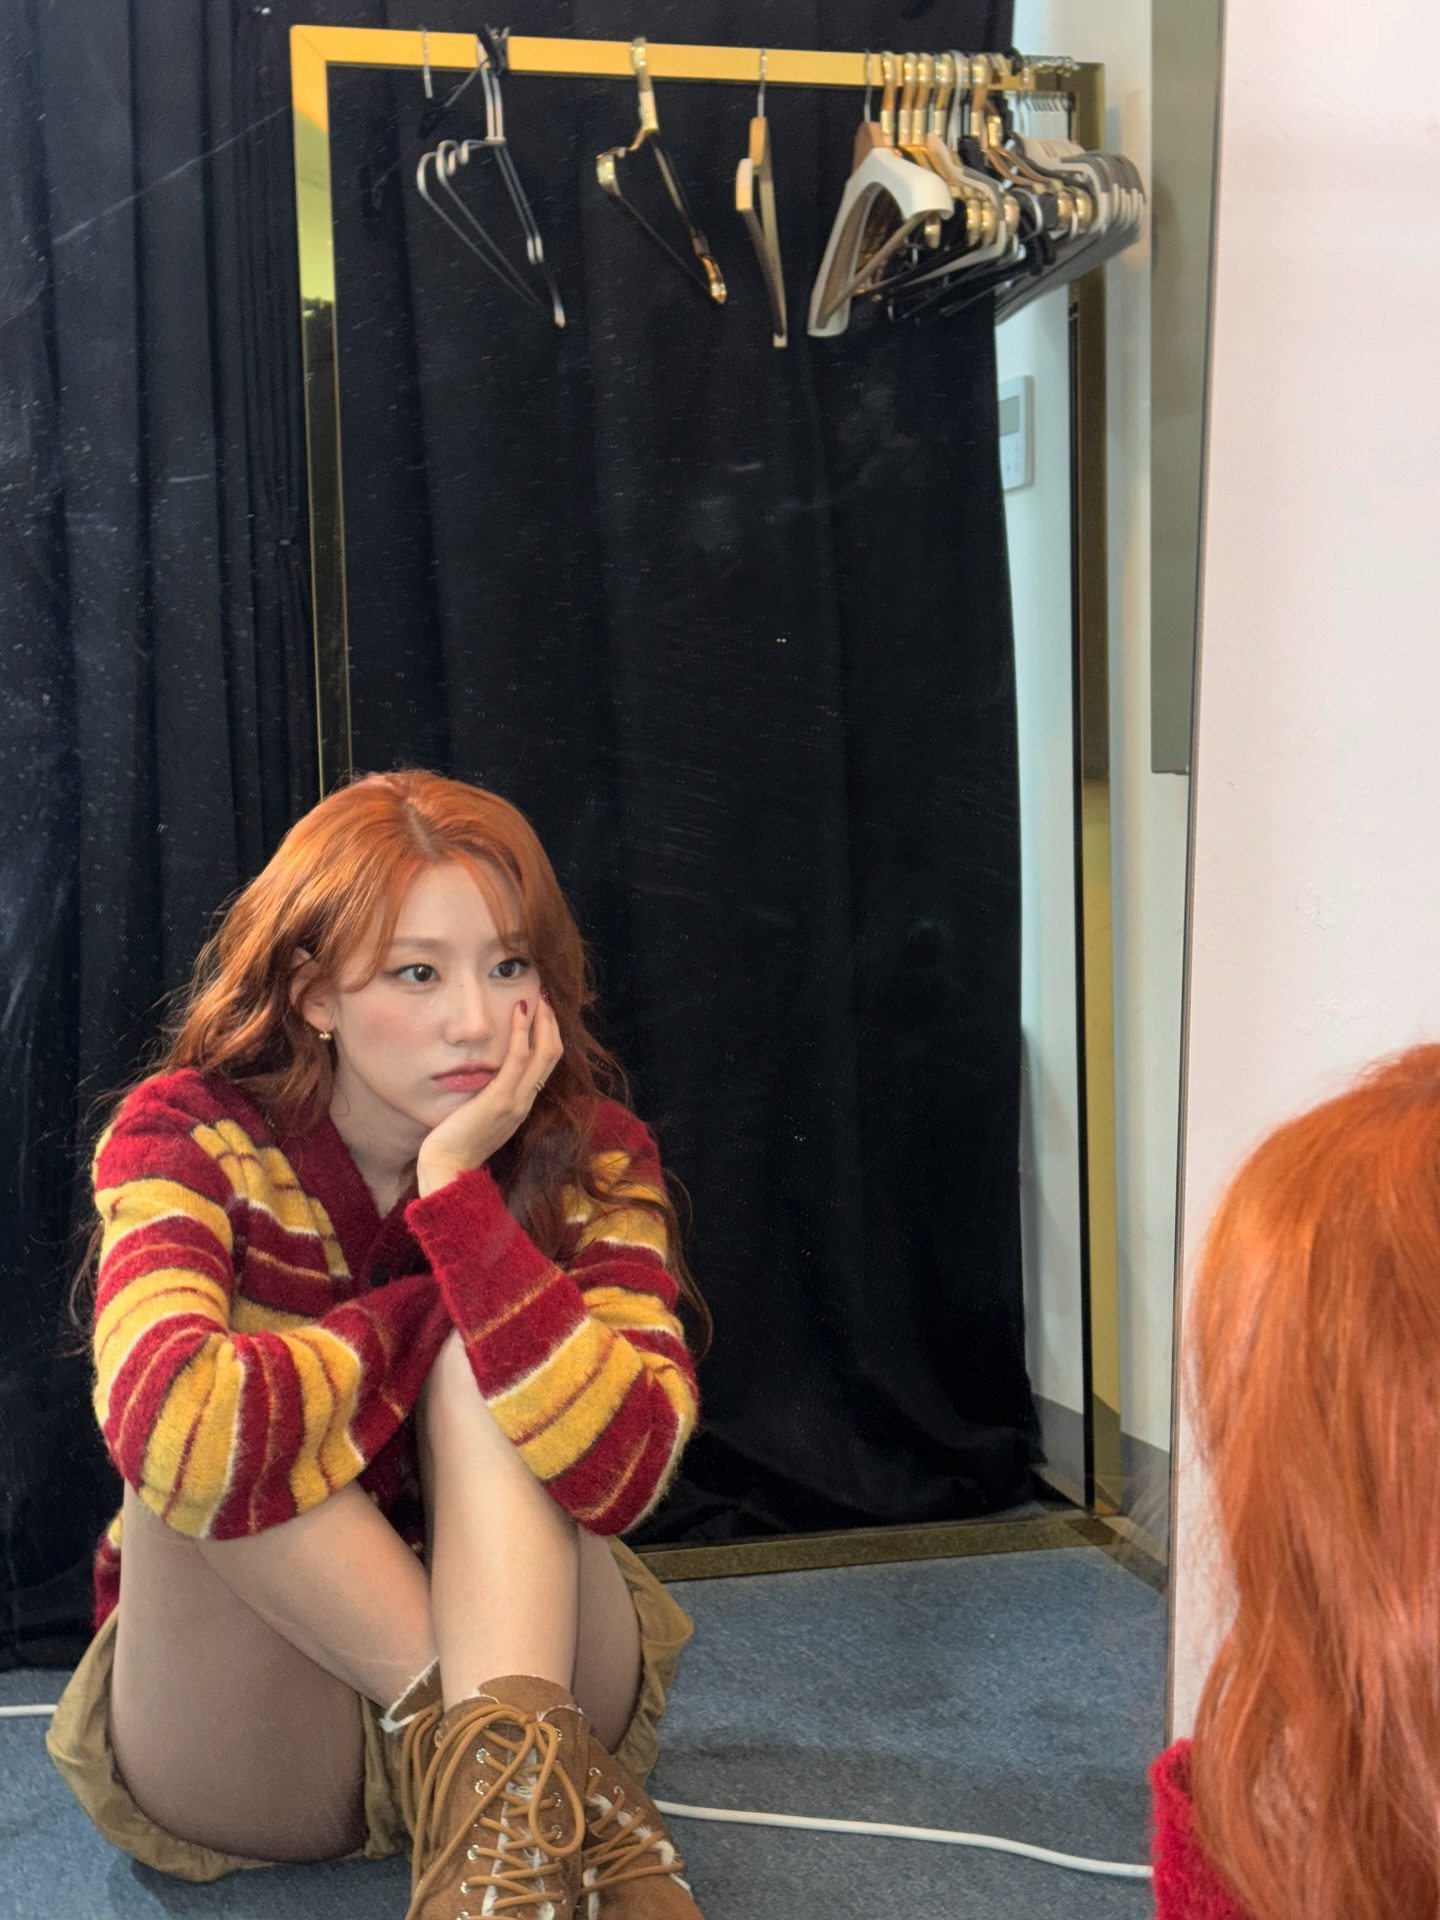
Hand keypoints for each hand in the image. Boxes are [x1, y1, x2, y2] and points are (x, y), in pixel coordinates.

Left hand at [415, 997, 562, 1197]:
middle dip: (550, 1022)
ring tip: (536, 997)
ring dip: (542, 1021)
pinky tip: (519, 1013)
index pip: (545, 1064)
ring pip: (544, 1053)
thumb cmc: (454, 1145)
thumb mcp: (477, 1116)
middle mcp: (525, 1102)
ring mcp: (516, 1101)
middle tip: (543, 996)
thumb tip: (479, 1074)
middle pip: (552, 1054)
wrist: (447, 1172)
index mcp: (521, 1105)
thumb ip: (485, 1096)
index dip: (547, 1035)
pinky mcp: (500, 1099)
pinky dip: (522, 1032)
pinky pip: (518, 1059)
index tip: (540, 1012)